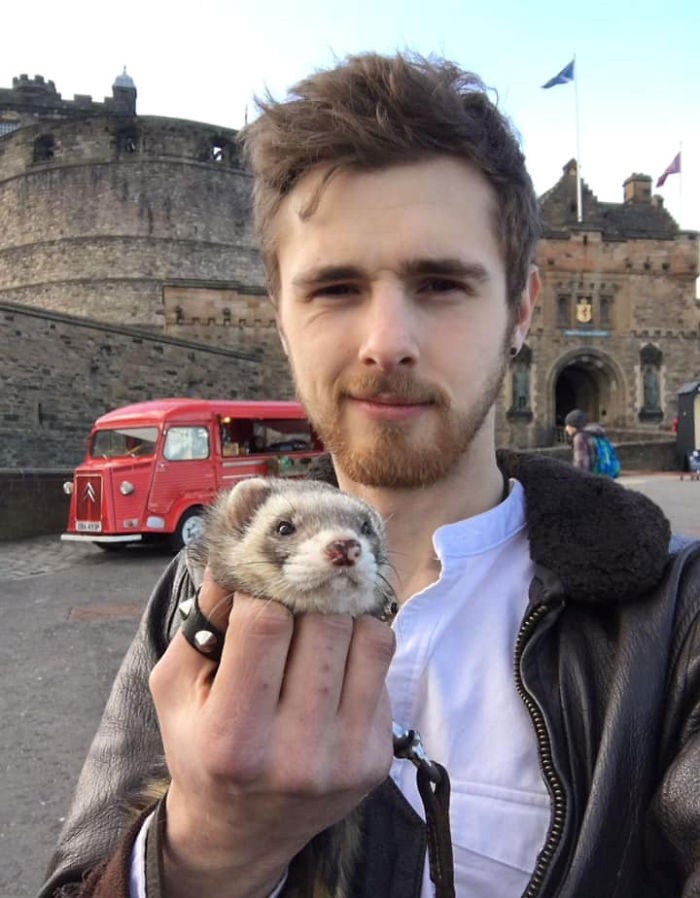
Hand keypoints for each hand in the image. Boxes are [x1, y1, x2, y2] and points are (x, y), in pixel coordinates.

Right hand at [149, 569, 394, 897]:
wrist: (242, 832)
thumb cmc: (202, 748)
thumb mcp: (176, 686)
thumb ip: (203, 617)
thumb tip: (238, 553)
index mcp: (235, 738)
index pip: (267, 622)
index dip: (260, 592)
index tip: (256, 591)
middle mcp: (296, 754)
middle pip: (326, 622)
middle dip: (306, 598)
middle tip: (291, 598)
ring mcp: (345, 758)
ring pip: (370, 635)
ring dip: (342, 615)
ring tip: (315, 624)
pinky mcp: (377, 756)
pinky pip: (384, 666)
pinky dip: (359, 647)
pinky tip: (332, 661)